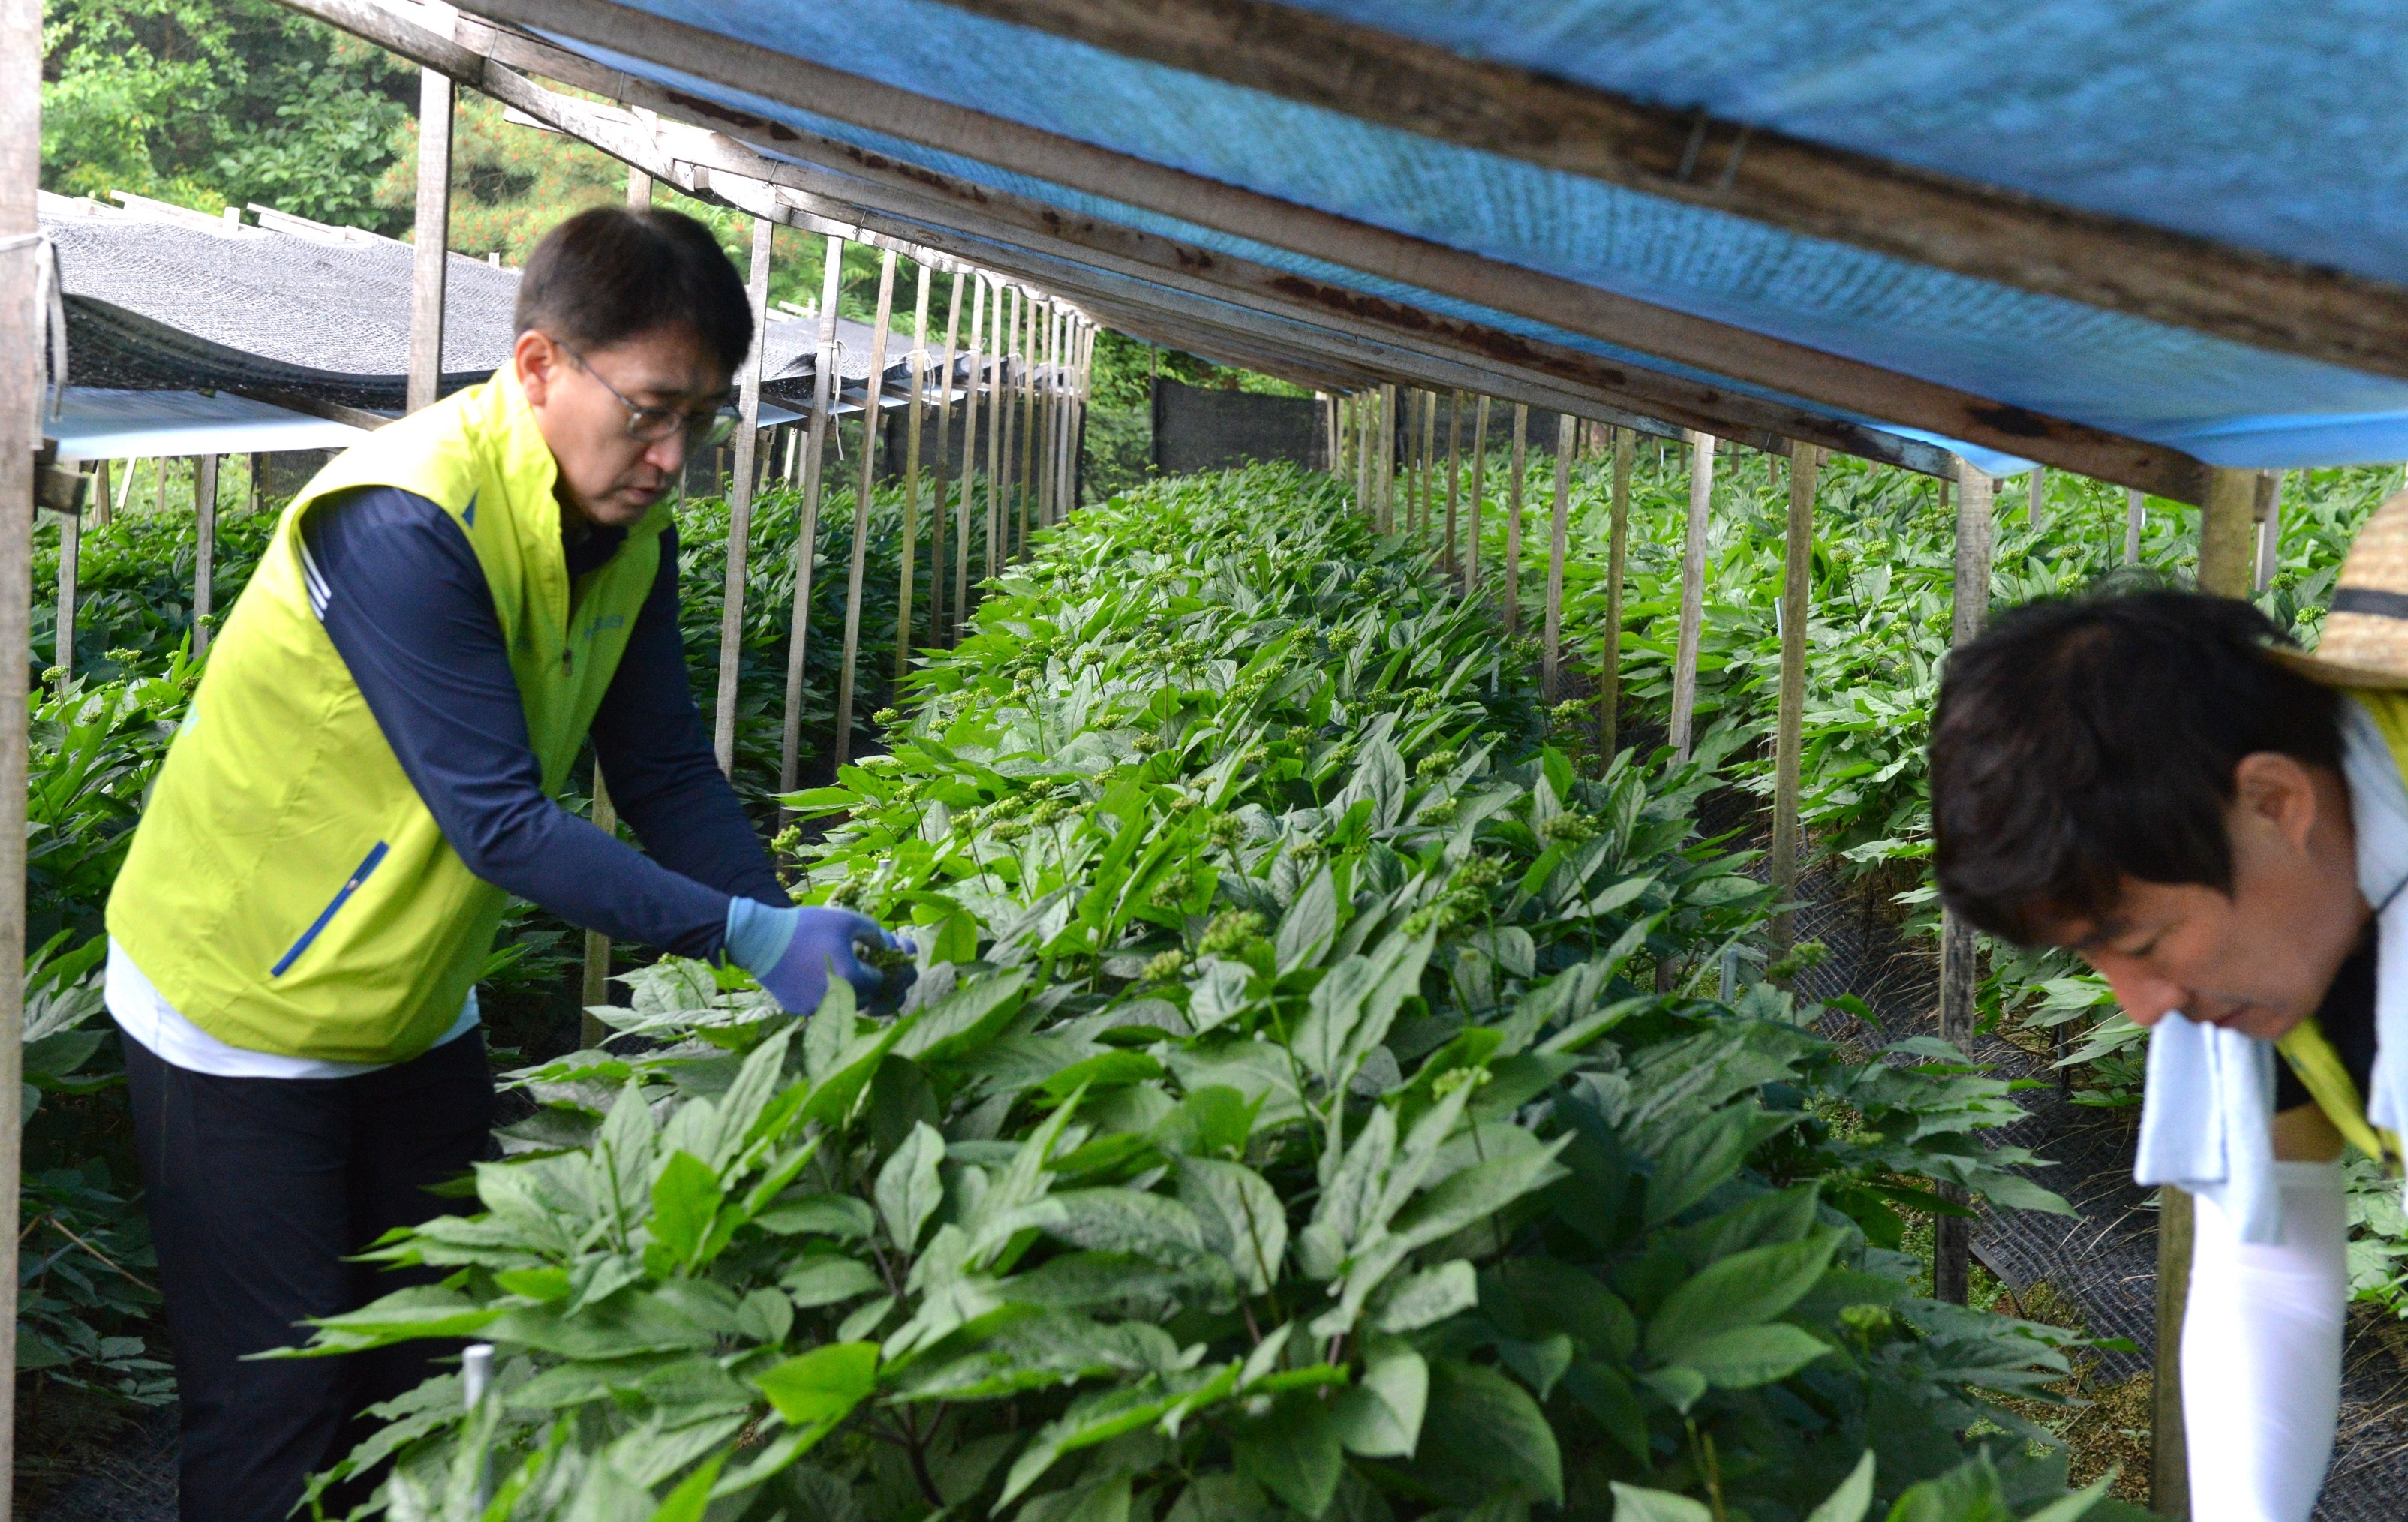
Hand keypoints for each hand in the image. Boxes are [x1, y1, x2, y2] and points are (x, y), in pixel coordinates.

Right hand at [751, 906, 896, 1014]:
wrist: (760, 940)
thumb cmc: (807, 927)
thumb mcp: (847, 920)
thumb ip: (876, 934)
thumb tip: (892, 948)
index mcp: (852, 979)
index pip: (879, 981)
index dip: (876, 967)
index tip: (867, 956)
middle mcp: (836, 1000)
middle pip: (865, 998)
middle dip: (864, 983)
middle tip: (853, 964)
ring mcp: (816, 1008)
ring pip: (844, 1006)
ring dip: (846, 992)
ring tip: (835, 970)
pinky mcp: (799, 1010)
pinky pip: (822, 1007)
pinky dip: (824, 996)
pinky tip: (814, 977)